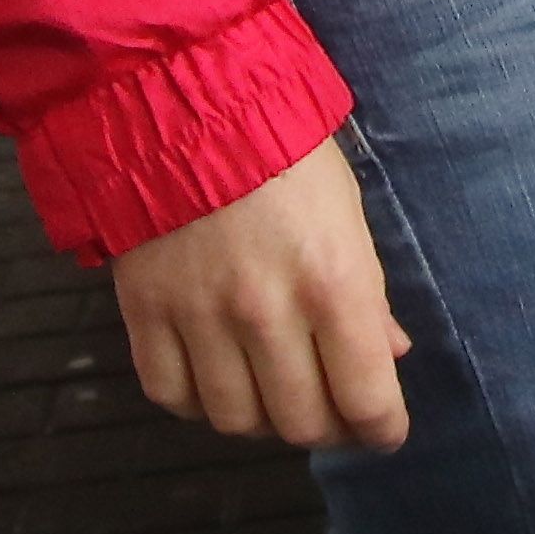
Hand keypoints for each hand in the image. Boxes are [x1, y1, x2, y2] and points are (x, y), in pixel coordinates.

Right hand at [112, 136, 411, 448]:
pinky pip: (171, 396)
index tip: (383, 430)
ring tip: (273, 390)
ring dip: (261, 418)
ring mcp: (200, 317)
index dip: (381, 429)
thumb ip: (367, 295)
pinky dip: (196, 401)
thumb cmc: (283, 152)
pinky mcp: (145, 313)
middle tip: (331, 409)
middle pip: (301, 423)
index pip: (366, 400)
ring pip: (236, 420)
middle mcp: (267, 312)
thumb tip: (389, 356)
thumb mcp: (347, 213)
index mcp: (333, 282)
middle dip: (327, 427)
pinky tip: (215, 375)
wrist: (183, 103)